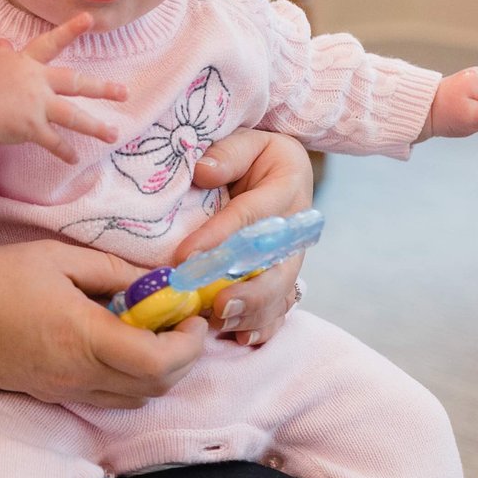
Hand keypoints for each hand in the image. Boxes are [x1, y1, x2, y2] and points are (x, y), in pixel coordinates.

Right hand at [0, 14, 127, 186]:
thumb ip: (2, 55)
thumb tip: (3, 43)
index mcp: (26, 64)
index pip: (50, 43)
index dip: (70, 30)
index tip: (89, 19)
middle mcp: (35, 82)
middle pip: (74, 83)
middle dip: (101, 88)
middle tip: (124, 92)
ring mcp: (35, 105)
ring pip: (72, 115)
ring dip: (95, 126)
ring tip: (113, 133)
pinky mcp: (30, 127)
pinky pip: (53, 141)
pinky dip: (64, 150)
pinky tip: (74, 159)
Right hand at [0, 240, 209, 409]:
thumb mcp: (56, 257)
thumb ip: (113, 270)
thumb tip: (157, 281)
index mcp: (85, 337)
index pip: (158, 361)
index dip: (189, 344)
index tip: (191, 316)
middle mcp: (82, 374)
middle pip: (157, 387)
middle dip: (184, 359)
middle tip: (182, 323)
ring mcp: (69, 390)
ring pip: (137, 399)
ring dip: (160, 372)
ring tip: (155, 334)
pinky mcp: (57, 395)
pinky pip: (111, 398)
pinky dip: (132, 380)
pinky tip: (123, 347)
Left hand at [178, 127, 314, 345]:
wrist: (282, 168)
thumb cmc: (257, 154)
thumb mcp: (249, 139)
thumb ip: (228, 153)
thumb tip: (204, 172)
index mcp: (286, 189)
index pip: (249, 216)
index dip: (217, 238)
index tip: (183, 257)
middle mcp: (294, 229)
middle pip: (277, 267)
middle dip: (248, 291)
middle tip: (216, 304)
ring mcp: (291, 257)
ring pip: (280, 292)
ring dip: (253, 313)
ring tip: (223, 324)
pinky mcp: (284, 275)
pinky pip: (281, 306)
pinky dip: (265, 325)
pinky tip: (245, 339)